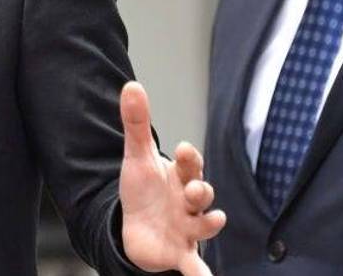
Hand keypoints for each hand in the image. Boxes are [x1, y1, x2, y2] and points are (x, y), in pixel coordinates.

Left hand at [119, 81, 225, 275]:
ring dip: (210, 223)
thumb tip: (131, 85)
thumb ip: (136, 123)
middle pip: (202, 193)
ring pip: (205, 226)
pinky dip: (202, 275)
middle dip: (201, 190)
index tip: (181, 149)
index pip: (190, 164)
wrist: (135, 226)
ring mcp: (188, 228)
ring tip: (211, 219)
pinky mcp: (181, 253)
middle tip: (193, 189)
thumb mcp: (136, 156)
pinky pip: (195, 266)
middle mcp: (189, 202)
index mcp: (180, 177)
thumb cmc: (142, 190)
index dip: (188, 158)